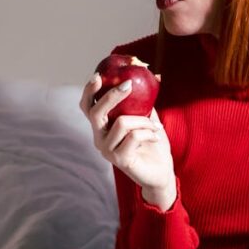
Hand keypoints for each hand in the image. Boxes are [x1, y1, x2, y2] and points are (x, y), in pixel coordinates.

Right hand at [79, 73, 175, 193]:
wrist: (161, 172)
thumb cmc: (152, 145)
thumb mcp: (147, 118)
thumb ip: (142, 102)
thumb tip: (152, 75)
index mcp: (102, 127)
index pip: (88, 107)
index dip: (90, 91)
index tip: (100, 76)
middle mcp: (99, 138)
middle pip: (96, 113)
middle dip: (111, 96)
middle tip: (129, 85)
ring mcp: (107, 150)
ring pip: (122, 123)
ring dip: (144, 120)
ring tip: (155, 126)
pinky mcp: (119, 160)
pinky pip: (133, 136)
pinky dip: (148, 132)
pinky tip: (156, 136)